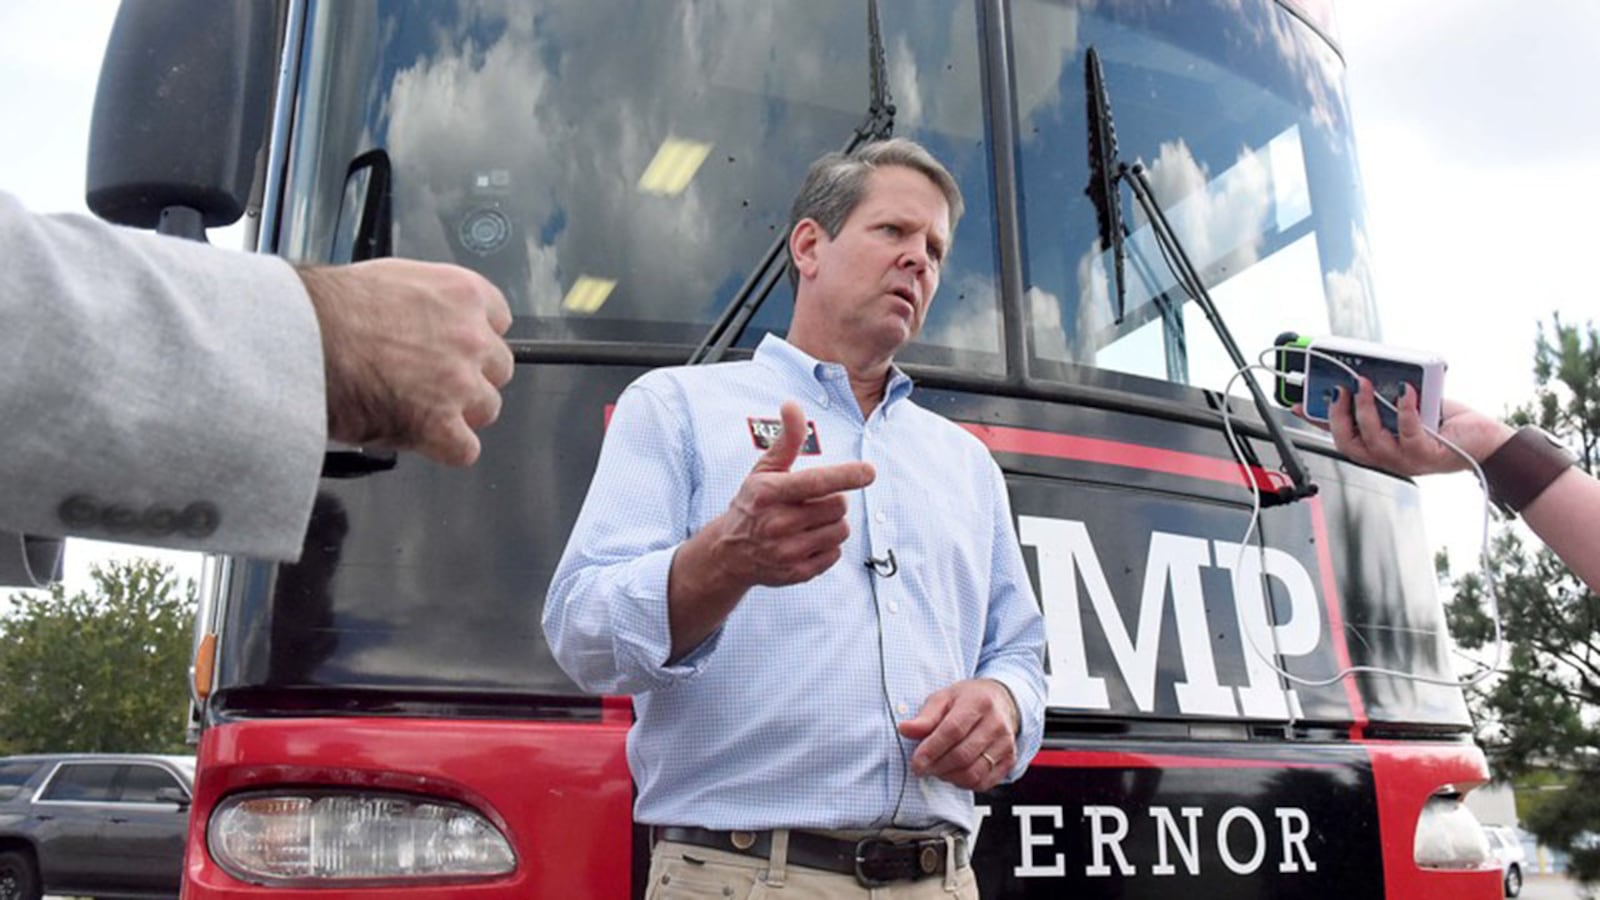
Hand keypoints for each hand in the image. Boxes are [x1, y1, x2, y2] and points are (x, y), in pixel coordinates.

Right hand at [299, 259, 513, 466]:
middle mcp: (471, 339)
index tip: (460, 347)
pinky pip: (465, 449)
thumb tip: (423, 322)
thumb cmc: (328, 309)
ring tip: (418, 408)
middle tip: (433, 381)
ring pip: (486, 409)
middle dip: (470, 377)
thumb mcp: (389, 280)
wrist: (302, 340)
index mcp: (462, 295)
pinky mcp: (441, 426)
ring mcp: (460, 384)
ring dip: (459, 413)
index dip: (476, 339)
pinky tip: (419, 436)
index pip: (499, 321)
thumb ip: (425, 304)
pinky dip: (445, 449)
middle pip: (497, 368)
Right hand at [665, 401, 874, 657]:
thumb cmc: (752, 504)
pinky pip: (835, 554)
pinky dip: (827, 546)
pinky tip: (807, 541)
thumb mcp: (764, 470)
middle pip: (838, 506)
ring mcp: (787, 551)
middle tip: (813, 502)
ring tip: (810, 522)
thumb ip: (786, 439)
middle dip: (833, 500)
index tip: (868, 472)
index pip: (815, 482)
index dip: (846, 475)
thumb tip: (792, 405)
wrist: (728, 554)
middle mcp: (777, 523)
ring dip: (833, 523)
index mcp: (769, 493)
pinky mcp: (797, 573)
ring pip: (841, 530)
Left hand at [897, 679, 1018, 791]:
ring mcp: (1006, 744)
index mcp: (978, 703)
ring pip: (973, 773)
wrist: (1001, 702)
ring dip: (948, 777)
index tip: (916, 762)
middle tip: (922, 767)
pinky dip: (963, 783)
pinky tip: (954, 772)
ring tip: (937, 768)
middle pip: (963, 755)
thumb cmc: (968, 700)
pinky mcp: (1010, 760)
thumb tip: (904, 730)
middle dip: (937, 766)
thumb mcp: (943, 699)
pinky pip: (983, 782)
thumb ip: (924, 717)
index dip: (932, 749)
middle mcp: (996, 723)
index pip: (953, 730)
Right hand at [1296, 379, 1513, 475]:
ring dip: (1364, 409)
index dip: (1315, 420)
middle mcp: (1386, 457)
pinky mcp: (1427, 454)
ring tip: (1364, 383)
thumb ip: (1385, 398)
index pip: (1338, 434)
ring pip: (1371, 439)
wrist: (1485, 441)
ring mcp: (1404, 459)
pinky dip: (1404, 408)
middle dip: (1337, 415)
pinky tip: (1404, 390)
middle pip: (1347, 443)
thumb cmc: (1447, 425)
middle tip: (1338, 389)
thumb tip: (1365, 375)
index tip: (1298, 403)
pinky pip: (1409, 432)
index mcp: (1377, 446)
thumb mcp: (1407, 406)